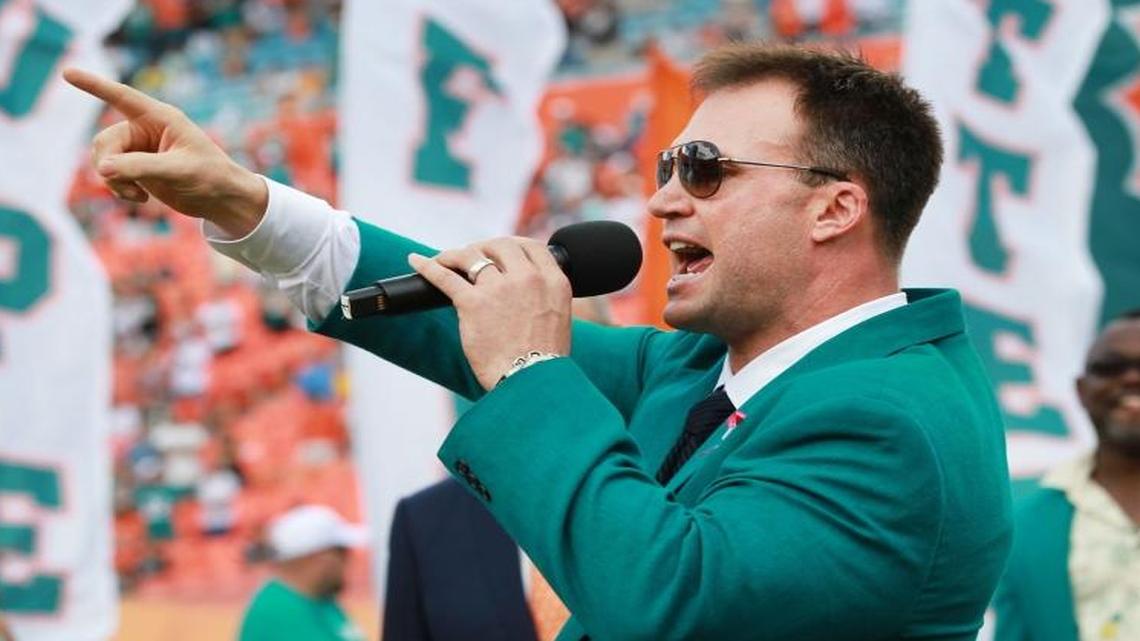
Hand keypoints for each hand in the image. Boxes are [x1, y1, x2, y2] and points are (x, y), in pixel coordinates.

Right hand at [62, 68, 266, 236]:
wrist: (222, 200)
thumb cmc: (210, 177)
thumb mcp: (178, 170)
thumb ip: (140, 167)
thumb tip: (103, 169)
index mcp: (161, 118)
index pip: (122, 97)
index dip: (95, 85)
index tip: (67, 72)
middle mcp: (146, 129)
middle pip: (105, 140)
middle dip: (108, 164)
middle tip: (125, 186)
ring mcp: (140, 149)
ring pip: (103, 159)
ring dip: (113, 180)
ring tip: (137, 196)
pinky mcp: (137, 168)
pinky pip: (111, 174)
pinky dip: (118, 188)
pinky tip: (141, 199)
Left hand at [408, 237, 571, 389]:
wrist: (531, 382)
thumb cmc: (543, 361)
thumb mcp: (558, 319)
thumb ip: (544, 298)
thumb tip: (525, 294)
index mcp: (554, 282)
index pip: (532, 247)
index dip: (514, 245)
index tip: (502, 251)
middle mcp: (528, 279)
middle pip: (501, 246)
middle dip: (484, 247)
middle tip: (473, 256)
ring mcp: (499, 288)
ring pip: (471, 256)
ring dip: (456, 254)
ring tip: (445, 259)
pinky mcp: (473, 303)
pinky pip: (445, 277)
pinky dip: (428, 266)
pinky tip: (417, 261)